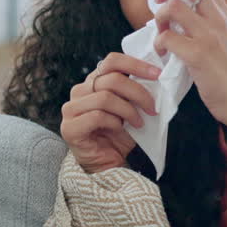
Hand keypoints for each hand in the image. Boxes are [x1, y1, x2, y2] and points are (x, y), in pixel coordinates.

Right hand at [60, 53, 160, 173]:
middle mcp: (79, 92)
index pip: (112, 61)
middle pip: (111, 79)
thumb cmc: (119, 137)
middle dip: (138, 93)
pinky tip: (121, 130)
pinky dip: (114, 123)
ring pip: (105, 97)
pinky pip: (97, 116)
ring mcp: (71, 110)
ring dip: (128, 110)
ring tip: (139, 123)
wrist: (107, 165)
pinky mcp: (69, 128)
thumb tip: (155, 78)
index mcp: (93, 83)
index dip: (135, 64)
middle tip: (152, 108)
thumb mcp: (130, 109)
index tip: (157, 74)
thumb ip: (134, 92)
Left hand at [151, 0, 226, 133]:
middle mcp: (217, 18)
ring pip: (172, 7)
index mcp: (223, 13)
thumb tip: (179, 15)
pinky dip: (158, 44)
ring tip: (161, 33)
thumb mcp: (225, 40)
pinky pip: (167, 38)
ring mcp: (208, 36)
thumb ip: (208, 24)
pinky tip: (163, 54)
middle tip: (157, 2)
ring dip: (158, 18)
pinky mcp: (198, 56)